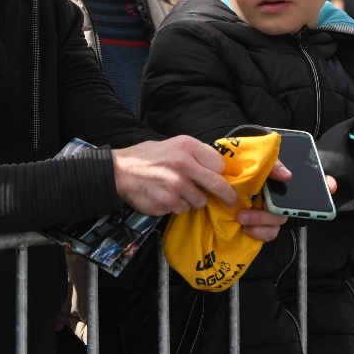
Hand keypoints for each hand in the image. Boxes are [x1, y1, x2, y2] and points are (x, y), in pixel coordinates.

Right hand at [113, 136, 236, 215]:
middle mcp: (183, 165)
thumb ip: (195, 154)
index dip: (221, 172)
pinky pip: (183, 209)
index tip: (222, 178)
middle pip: (218, 185)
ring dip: (193, 200)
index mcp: (186, 147)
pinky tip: (167, 196)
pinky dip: (178, 206)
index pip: (219, 164)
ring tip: (178, 191)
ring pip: (200, 201)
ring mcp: (175, 186)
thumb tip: (219, 168)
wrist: (120, 171)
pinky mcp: (167, 203)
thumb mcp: (173, 144)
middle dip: (228, 195)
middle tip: (232, 200)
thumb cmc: (149, 157)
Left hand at [235, 166, 338, 241]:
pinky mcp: (261, 226)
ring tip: (242, 217)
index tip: (330, 184)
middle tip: (259, 205)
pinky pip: (268, 235)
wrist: (220, 181)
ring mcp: (272, 213)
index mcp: (282, 182)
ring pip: (278, 223)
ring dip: (262, 222)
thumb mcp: (253, 160)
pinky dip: (258, 234)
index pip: (312, 182)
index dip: (326, 184)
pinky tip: (246, 229)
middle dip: (273, 209)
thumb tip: (287, 175)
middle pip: (290, 209)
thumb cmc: (239, 168)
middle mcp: (281, 198)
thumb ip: (271, 163)